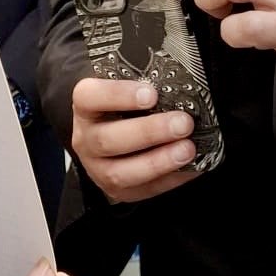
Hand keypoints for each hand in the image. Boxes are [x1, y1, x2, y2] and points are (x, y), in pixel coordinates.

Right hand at [70, 75, 195, 202]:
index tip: (151, 94)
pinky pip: (143, 189)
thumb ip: (144, 88)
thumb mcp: (127, 91)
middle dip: (149, 132)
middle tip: (182, 123)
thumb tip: (178, 85)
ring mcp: (98, 168)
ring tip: (186, 149)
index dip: (118, 95)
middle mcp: (86, 139)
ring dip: (158, 161)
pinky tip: (189, 167)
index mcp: (86, 108)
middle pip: (108, 139)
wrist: (112, 138)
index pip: (89, 97)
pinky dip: (170, 179)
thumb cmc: (124, 109)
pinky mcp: (118, 190)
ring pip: (120, 172)